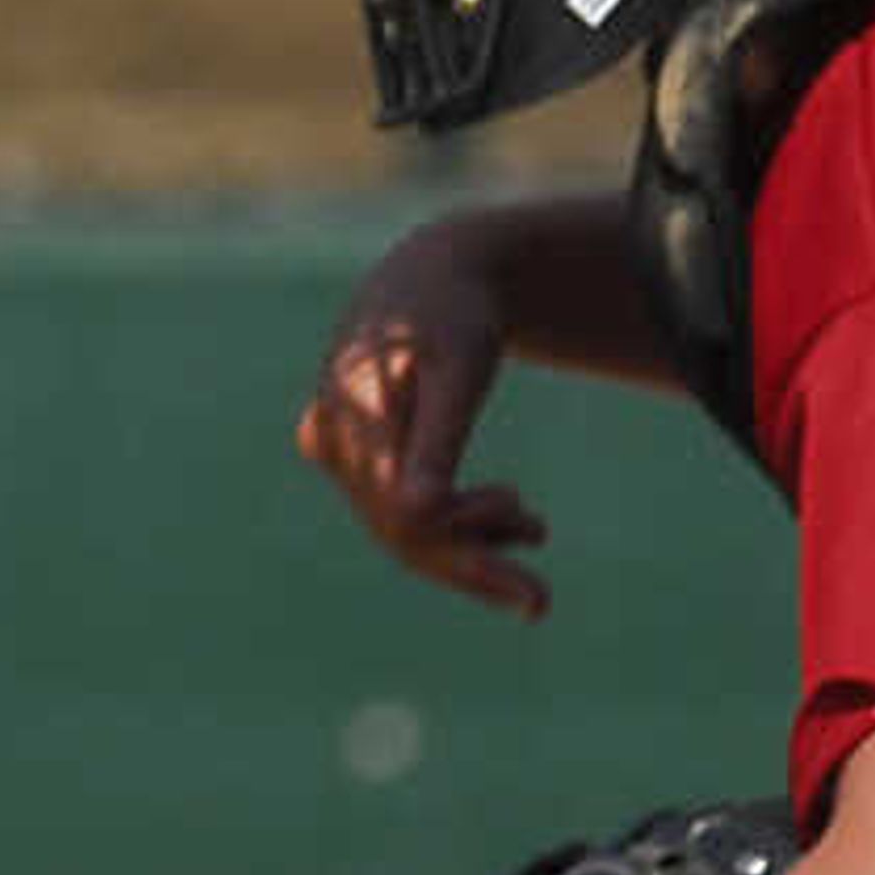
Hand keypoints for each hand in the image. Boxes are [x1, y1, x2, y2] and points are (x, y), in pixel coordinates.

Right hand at [296, 218, 552, 616]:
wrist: (431, 273)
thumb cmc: (454, 314)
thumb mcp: (461, 368)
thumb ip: (438, 440)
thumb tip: (416, 515)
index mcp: (354, 416)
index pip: (405, 514)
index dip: (464, 551)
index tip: (535, 553)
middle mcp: (334, 437)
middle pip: (399, 530)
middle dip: (472, 565)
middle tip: (541, 602)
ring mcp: (336, 445)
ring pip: (396, 524)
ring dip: (466, 541)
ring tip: (535, 528)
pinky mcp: (349, 449)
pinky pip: (392, 503)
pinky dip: (446, 520)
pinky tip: (501, 514)